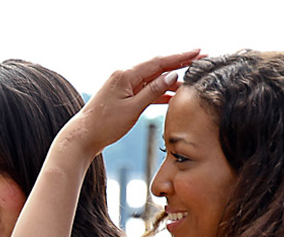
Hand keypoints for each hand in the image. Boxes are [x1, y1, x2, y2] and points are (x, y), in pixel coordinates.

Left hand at [62, 50, 201, 157]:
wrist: (82, 138)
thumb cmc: (104, 125)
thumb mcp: (133, 108)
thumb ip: (153, 91)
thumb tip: (172, 75)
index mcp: (125, 76)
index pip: (158, 62)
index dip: (180, 57)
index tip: (198, 52)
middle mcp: (124, 77)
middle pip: (157, 68)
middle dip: (179, 64)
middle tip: (201, 59)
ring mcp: (122, 87)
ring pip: (152, 80)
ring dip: (170, 81)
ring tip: (191, 81)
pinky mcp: (122, 97)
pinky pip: (144, 91)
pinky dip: (158, 93)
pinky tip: (173, 96)